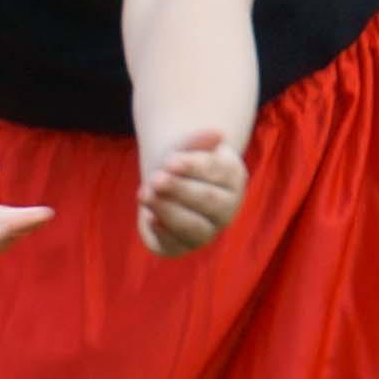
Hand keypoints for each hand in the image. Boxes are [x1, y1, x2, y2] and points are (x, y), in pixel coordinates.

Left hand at [138, 129, 245, 255]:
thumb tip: (216, 134)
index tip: (170, 161)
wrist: (165, 182)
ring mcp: (207, 230)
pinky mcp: (182, 245)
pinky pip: (176, 245)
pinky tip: (150, 219)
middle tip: (156, 179)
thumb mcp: (187, 147)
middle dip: (179, 189)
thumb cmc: (180, 162)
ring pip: (193, 226)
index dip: (194, 167)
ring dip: (168, 210)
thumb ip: (197, 142)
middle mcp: (226, 208)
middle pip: (207, 200)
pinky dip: (163, 233)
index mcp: (233, 178)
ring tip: (145, 194)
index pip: (218, 172)